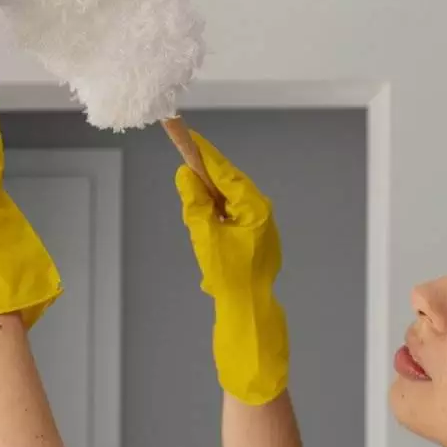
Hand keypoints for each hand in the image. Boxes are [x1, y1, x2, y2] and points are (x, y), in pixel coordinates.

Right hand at [176, 128, 288, 404]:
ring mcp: (260, 225)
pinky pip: (232, 216)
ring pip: (228, 200)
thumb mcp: (205, 237)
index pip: (224, 171)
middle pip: (227, 183)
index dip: (203, 153)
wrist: (249, 313)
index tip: (188, 134)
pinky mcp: (255, 238)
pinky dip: (216, 216)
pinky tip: (206, 230)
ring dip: (208, 201)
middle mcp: (262, 212)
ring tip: (195, 213)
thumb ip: (194, 203)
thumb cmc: (230, 278)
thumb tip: (185, 176)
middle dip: (204, 178)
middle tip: (184, 165)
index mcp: (255, 207)